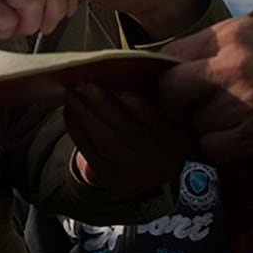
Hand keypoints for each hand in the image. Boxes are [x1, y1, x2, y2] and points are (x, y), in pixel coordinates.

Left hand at [66, 85, 197, 195]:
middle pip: (130, 133)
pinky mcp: (114, 182)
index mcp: (182, 140)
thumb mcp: (172, 111)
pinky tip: (70, 113)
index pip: (160, 122)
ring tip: (72, 95)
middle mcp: (162, 163)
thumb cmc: (163, 125)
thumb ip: (158, 94)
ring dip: (85, 117)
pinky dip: (78, 132)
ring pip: (107, 144)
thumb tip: (128, 70)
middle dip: (104, 106)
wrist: (157, 167)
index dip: (139, 105)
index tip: (121, 86)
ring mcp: (137, 176)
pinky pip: (91, 155)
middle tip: (87, 84)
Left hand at [157, 17, 252, 161]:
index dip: (168, 74)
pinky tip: (245, 137)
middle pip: (170, 88)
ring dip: (209, 127)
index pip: (171, 54)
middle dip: (178, 102)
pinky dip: (223, 147)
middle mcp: (231, 63)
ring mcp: (240, 99)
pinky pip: (212, 147)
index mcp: (232, 34)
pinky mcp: (251, 132)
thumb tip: (174, 63)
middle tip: (197, 107)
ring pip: (194, 121)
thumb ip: (220, 47)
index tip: (176, 86)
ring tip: (239, 120)